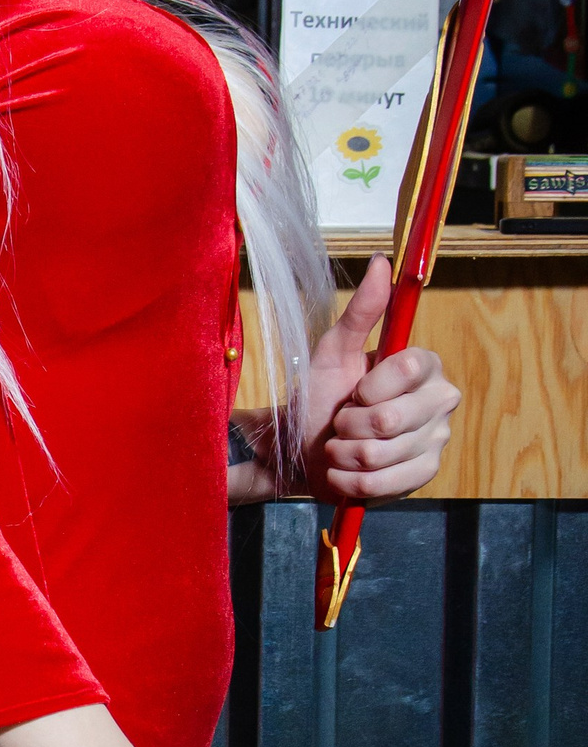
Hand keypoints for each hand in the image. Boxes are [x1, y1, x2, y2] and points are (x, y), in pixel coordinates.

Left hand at [301, 255, 459, 503]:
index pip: (409, 368)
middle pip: (393, 419)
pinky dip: (351, 481)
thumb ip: (361, 312)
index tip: (354, 391)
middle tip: (342, 420)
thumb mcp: (333, 351)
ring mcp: (435, 442)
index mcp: (424, 366)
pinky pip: (383, 484)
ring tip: (341, 444)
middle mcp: (440, 402)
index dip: (370, 386)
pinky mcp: (423, 476)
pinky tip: (345, 471)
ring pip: (382, 454)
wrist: (306, 449)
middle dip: (350, 424)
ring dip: (344, 452)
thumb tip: (381, 262)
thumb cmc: (322, 397)